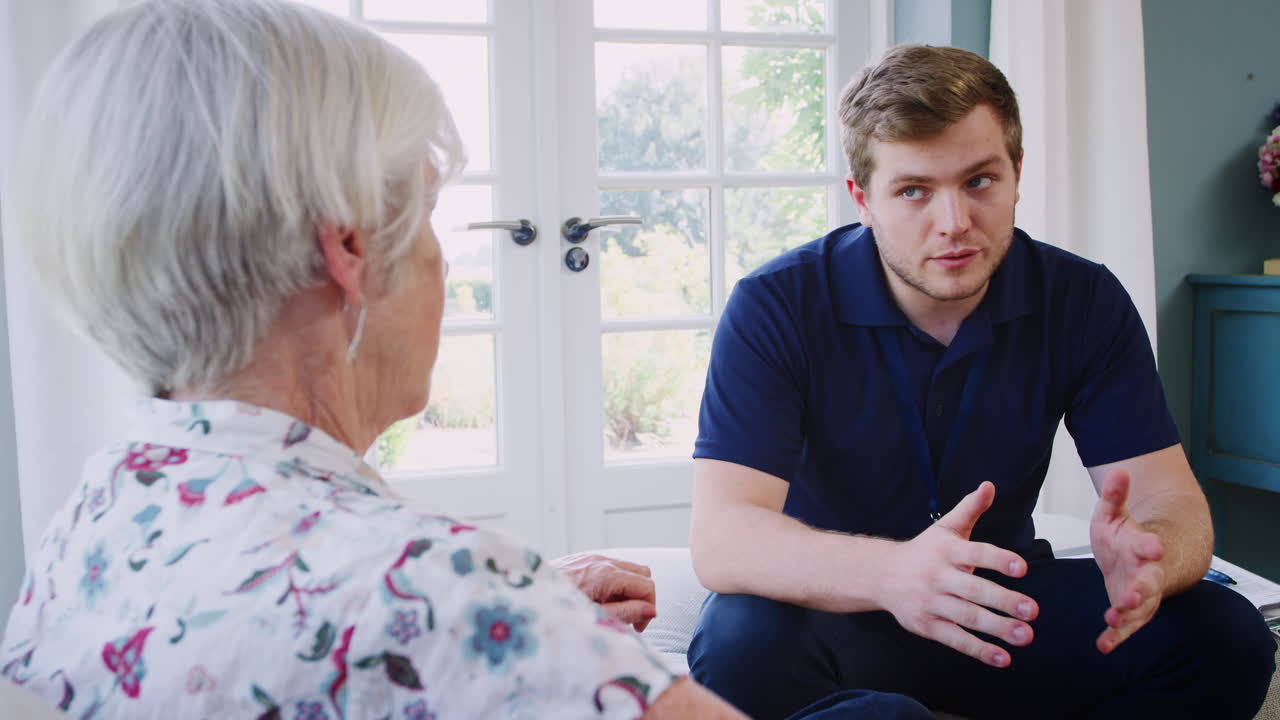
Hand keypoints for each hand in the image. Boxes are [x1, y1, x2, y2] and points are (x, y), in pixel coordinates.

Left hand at [551, 552, 656, 631]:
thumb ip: (626, 612)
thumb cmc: (557, 610)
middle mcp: (602, 560)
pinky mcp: (583, 558)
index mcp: (607, 575)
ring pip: (629, 568)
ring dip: (629, 588)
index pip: (647, 585)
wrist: (524, 594)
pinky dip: (615, 581)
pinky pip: (611, 565)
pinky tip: (600, 598)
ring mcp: (592, 556)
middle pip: (643, 572)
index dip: (649, 608)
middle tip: (629, 618)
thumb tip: (651, 610)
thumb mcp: (594, 617)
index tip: (637, 626)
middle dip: (643, 596)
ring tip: (613, 609)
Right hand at [876, 482, 1038, 667]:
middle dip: (1004, 601)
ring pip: (967, 617)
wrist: (880, 575)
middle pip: (974, 590)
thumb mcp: (944, 528)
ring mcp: (931, 602)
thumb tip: (989, 486)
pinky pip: (955, 639)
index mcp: (946, 551)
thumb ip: (970, 509)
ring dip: (997, 628)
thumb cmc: (922, 552)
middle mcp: (938, 576)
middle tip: (1032, 610)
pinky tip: (1003, 658)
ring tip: (1025, 635)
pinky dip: (978, 650)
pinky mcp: (927, 625)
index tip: (1022, 568)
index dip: (999, 560)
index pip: (975, 553)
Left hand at [1090, 469, 1164, 653]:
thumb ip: (1115, 495)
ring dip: (1127, 615)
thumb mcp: (1114, 513)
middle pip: (1147, 582)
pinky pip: (1124, 626)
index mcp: (1142, 546)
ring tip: (1114, 619)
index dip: (1150, 545)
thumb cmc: (1125, 536)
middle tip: (1133, 595)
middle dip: (1141, 589)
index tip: (1153, 546)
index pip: (1148, 545)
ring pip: (1139, 608)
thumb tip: (1118, 469)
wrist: (1142, 559)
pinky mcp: (1129, 611)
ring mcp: (1140, 594)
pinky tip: (1104, 645)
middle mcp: (1145, 573)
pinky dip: (1116, 636)